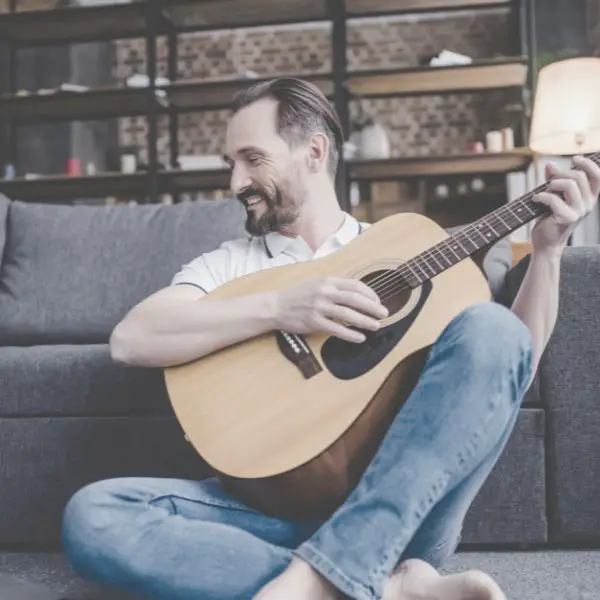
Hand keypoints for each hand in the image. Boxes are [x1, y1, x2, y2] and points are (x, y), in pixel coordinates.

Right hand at [274, 276, 388, 342]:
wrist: (276, 306)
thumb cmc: (297, 295)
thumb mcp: (316, 283)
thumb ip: (334, 287)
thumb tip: (356, 295)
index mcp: (327, 281)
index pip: (355, 285)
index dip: (370, 294)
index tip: (378, 301)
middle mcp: (325, 292)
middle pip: (355, 299)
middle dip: (373, 307)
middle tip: (384, 313)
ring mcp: (319, 307)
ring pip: (348, 314)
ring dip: (365, 321)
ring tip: (375, 325)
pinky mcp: (314, 322)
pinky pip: (337, 329)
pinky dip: (350, 334)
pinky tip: (359, 337)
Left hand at [531, 155, 599, 253]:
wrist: (545, 242)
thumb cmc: (549, 218)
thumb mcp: (554, 196)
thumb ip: (554, 180)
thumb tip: (550, 164)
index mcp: (589, 198)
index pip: (597, 176)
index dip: (587, 164)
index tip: (574, 159)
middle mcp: (588, 204)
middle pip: (579, 176)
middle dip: (560, 174)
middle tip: (547, 181)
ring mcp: (579, 212)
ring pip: (569, 185)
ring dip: (552, 184)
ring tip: (543, 192)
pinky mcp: (567, 218)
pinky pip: (554, 198)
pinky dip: (541, 196)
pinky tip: (535, 199)